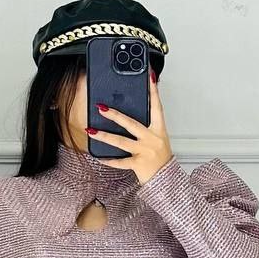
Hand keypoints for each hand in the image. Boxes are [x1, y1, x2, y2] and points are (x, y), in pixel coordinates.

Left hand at [87, 69, 173, 185]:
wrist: (167, 181)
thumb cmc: (161, 160)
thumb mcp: (159, 140)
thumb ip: (148, 127)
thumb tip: (133, 115)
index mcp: (159, 130)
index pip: (156, 107)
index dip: (153, 91)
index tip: (149, 76)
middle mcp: (152, 139)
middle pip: (131, 123)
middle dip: (115, 115)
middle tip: (102, 107)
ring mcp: (144, 151)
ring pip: (121, 142)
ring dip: (104, 136)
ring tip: (91, 131)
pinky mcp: (138, 164)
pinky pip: (120, 162)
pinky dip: (109, 161)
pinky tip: (99, 157)